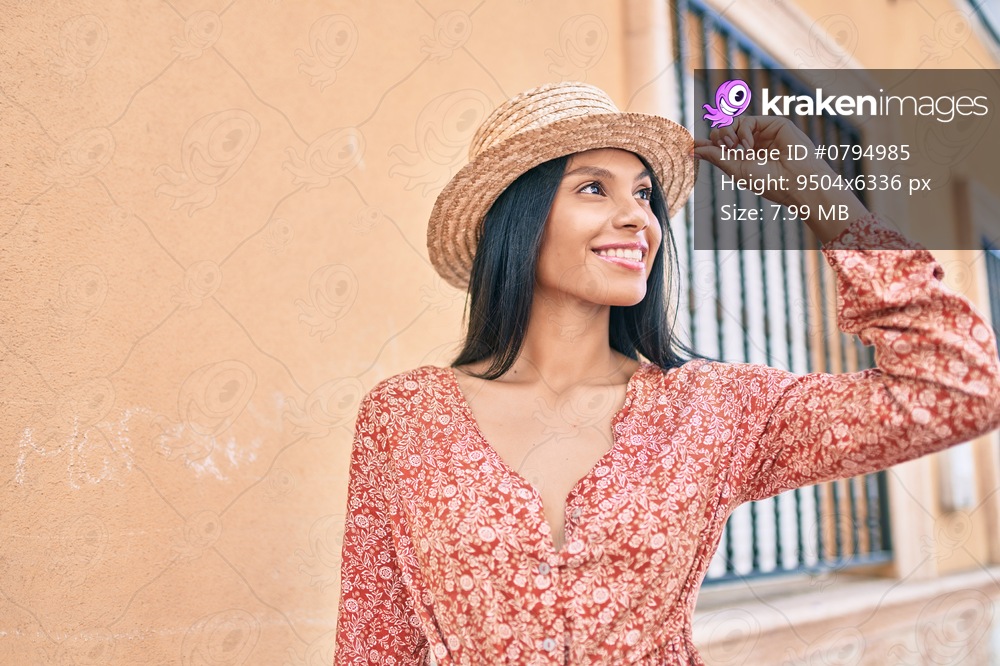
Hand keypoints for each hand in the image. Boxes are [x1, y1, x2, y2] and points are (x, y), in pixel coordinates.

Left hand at [693, 115, 867, 242]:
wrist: (796, 181)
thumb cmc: (768, 181)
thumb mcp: (735, 169)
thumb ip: (715, 156)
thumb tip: (693, 150)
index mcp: (746, 157)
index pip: (722, 145)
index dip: (707, 143)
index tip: (691, 145)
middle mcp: (754, 144)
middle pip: (725, 131)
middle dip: (718, 137)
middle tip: (724, 148)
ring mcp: (764, 133)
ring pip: (734, 123)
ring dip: (728, 133)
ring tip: (733, 147)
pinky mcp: (774, 124)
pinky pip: (748, 120)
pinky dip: (743, 131)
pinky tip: (748, 145)